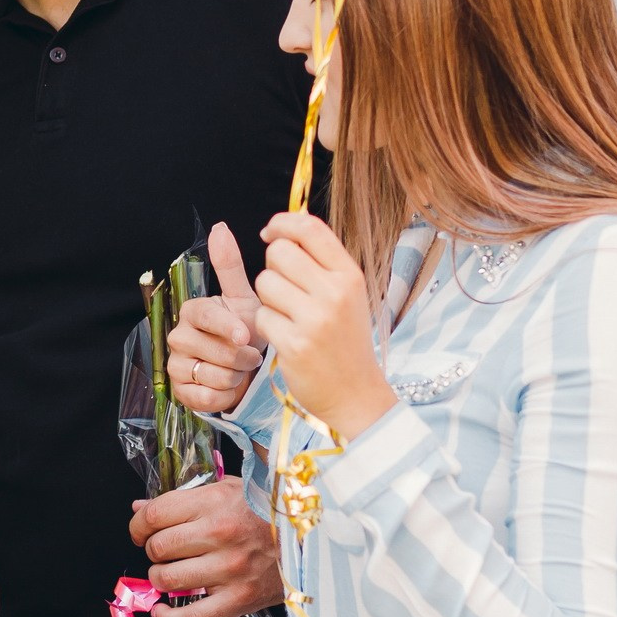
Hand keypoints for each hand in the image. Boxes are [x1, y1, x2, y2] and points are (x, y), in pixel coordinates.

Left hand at [128, 478, 281, 616]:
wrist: (313, 537)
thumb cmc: (267, 510)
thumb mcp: (227, 489)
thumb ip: (183, 498)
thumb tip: (139, 508)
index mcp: (215, 503)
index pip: (155, 515)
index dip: (138, 524)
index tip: (140, 530)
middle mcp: (220, 535)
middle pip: (158, 547)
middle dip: (152, 550)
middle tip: (163, 551)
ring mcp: (230, 570)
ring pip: (168, 580)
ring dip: (160, 578)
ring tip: (170, 572)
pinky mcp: (240, 600)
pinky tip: (162, 612)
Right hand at [169, 223, 267, 414]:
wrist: (249, 372)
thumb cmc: (247, 332)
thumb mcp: (244, 299)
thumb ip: (230, 266)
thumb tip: (219, 227)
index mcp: (192, 311)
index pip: (204, 316)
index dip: (225, 327)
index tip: (246, 335)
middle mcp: (178, 336)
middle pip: (208, 348)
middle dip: (238, 356)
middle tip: (252, 356)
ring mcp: (176, 365)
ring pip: (208, 374)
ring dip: (233, 376)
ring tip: (242, 370)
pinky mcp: (180, 391)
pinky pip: (203, 397)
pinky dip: (223, 396)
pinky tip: (231, 388)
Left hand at [255, 212, 392, 439]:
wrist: (355, 394)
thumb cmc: (345, 340)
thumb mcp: (347, 296)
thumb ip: (321, 263)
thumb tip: (284, 229)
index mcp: (350, 276)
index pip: (310, 228)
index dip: (282, 222)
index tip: (270, 232)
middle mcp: (335, 293)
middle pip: (279, 252)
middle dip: (272, 267)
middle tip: (285, 290)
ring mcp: (315, 320)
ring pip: (265, 283)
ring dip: (267, 299)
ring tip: (288, 317)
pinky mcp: (294, 344)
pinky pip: (261, 316)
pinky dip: (266, 326)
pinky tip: (285, 338)